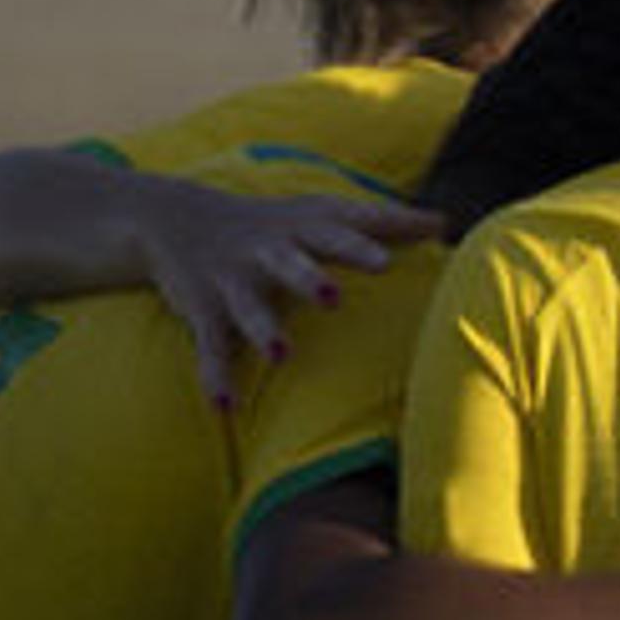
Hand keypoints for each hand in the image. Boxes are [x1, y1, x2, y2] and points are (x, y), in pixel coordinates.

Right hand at [134, 192, 443, 408]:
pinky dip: (214, 375)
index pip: (344, 226)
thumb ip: (384, 222)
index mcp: (302, 228)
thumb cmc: (275, 224)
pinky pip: (210, 346)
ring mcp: (233, 280)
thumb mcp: (323, 213)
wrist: (175, 220)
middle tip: (334, 296)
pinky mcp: (203, 310)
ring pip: (247, 305)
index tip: (426, 233)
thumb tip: (444, 223)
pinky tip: (225, 406)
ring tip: (282, 353)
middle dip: (309, 277)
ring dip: (263, 328)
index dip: (379, 233)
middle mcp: (267, 250)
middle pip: (290, 261)